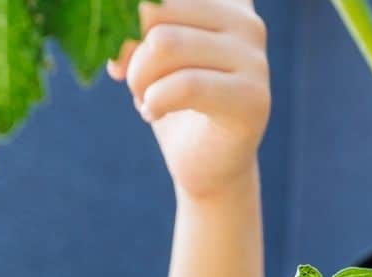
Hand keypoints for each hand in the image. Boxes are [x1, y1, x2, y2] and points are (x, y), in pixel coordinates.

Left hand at [107, 0, 270, 199]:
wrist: (206, 165)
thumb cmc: (175, 103)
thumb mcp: (151, 51)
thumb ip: (143, 23)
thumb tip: (117, 18)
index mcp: (226, 2)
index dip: (125, 21)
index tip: (118, 59)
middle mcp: (247, 21)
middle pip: (158, 10)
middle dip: (129, 50)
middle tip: (131, 82)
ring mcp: (254, 59)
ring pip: (166, 43)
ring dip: (139, 78)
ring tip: (145, 100)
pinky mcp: (253, 98)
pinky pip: (185, 85)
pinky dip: (155, 101)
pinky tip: (152, 112)